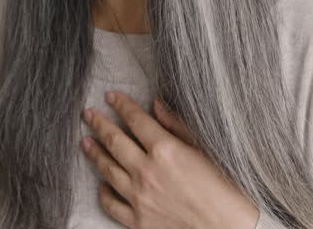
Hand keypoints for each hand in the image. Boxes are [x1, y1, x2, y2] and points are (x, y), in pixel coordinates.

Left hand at [82, 92, 258, 228]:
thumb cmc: (227, 189)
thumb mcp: (206, 149)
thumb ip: (177, 125)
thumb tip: (156, 104)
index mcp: (166, 150)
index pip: (135, 120)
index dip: (121, 105)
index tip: (111, 96)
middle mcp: (147, 172)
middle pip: (114, 141)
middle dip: (99, 124)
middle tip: (88, 114)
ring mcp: (140, 198)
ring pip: (107, 170)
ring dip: (94, 153)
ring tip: (85, 141)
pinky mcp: (139, 221)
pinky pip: (111, 204)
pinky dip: (103, 191)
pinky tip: (101, 183)